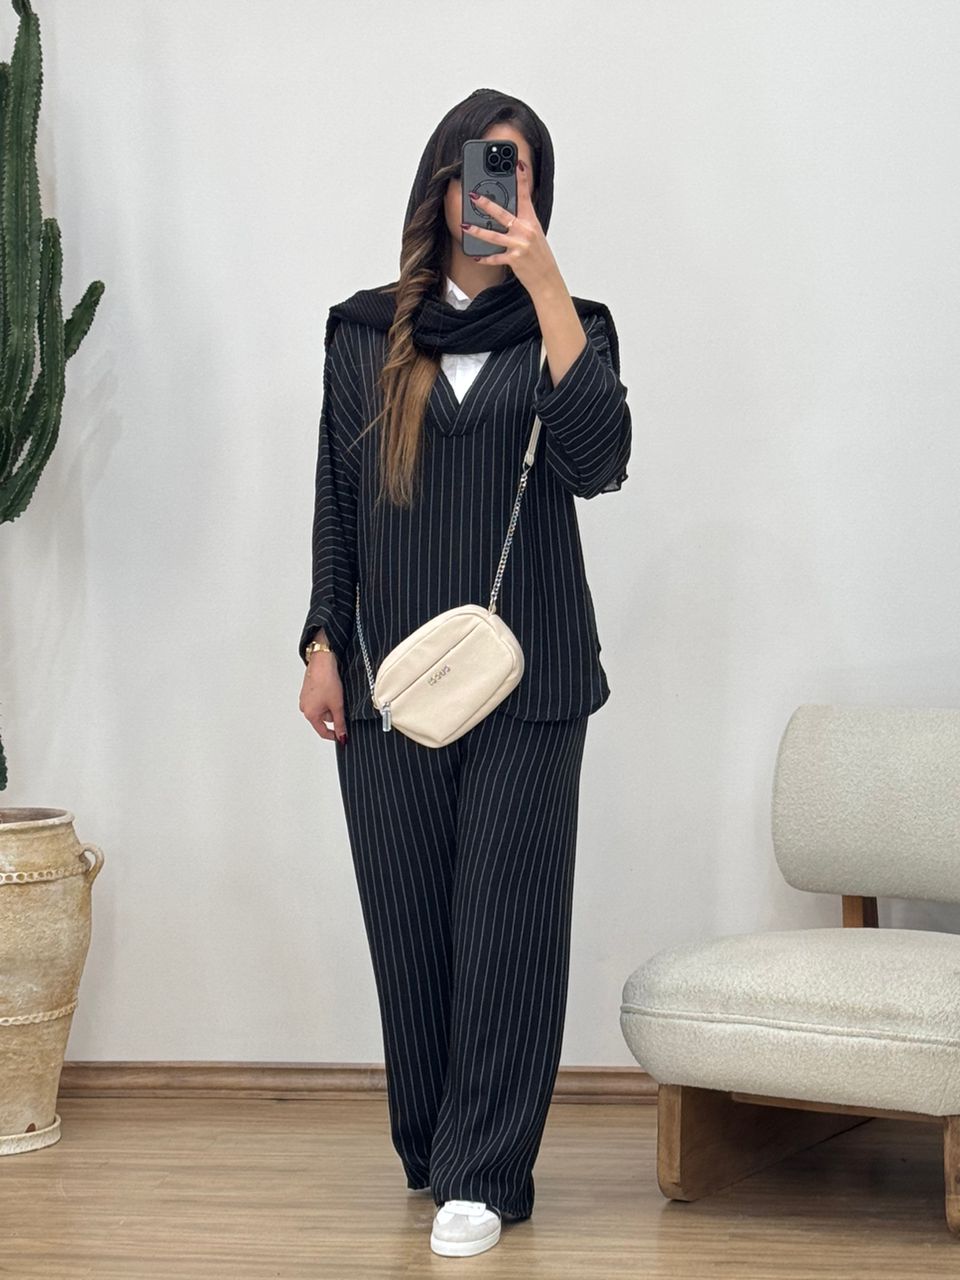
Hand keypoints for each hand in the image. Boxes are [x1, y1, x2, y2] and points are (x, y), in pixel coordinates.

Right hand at [299, 654, 347, 743]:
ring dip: (331, 705)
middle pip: (324, 719)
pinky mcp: (308, 691)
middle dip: (334, 714)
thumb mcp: (337, 705)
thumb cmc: (326, 681)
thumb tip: (342, 735)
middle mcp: (305, 708)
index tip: (342, 736)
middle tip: (342, 704)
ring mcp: (305, 699)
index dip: (333, 735)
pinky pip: (319, 700)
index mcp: (310, 714)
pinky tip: (332, 689)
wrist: (322, 662)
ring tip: (337, 694)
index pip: (322, 732)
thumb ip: (340, 722)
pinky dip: (327, 698)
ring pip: (322, 709)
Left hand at [462, 158, 561, 297]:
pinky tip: (476, 256)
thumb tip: (507, 212)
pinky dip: (485, 258)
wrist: (547, 278)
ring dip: (477, 231)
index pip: (525, 197)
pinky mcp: (514, 260)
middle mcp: (525, 231)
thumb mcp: (535, 234)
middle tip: (474, 196)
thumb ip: (522, 222)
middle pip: (502, 214)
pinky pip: (495, 258)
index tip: (518, 165)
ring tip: (465, 225)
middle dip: (486, 204)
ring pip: (494, 236)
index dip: (522, 180)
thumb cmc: (540, 255)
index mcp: (531, 222)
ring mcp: (519, 245)